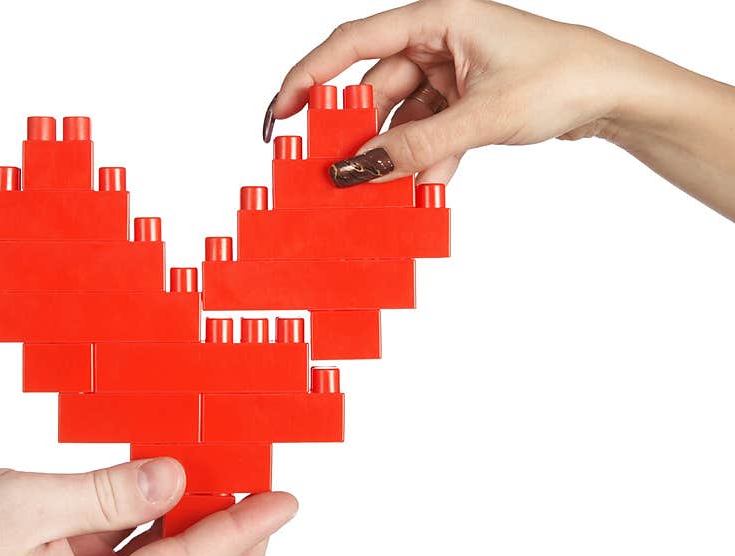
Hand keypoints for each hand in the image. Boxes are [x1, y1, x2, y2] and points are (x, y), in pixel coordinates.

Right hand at [0, 459, 296, 555]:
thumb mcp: (24, 505)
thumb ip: (106, 494)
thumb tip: (173, 478)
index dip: (243, 531)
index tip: (281, 502)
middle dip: (237, 550)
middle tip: (266, 505)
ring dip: (197, 535)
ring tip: (224, 489)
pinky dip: (156, 527)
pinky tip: (165, 493)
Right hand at [267, 0, 734, 218]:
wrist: (616, 94)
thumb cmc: (563, 76)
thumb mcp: (483, 116)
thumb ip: (416, 146)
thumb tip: (357, 170)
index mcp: (438, 17)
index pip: (354, 42)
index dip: (310, 76)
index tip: (282, 112)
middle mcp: (438, 40)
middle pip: (374, 88)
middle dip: (357, 133)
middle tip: (332, 172)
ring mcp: (450, 72)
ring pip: (400, 118)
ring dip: (395, 157)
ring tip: (384, 194)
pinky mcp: (464, 100)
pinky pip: (427, 134)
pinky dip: (424, 162)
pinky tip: (424, 191)